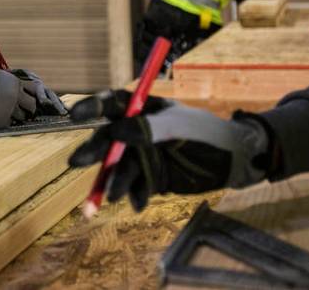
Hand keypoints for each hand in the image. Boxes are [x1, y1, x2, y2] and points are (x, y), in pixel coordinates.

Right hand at [0, 65, 63, 129]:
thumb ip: (8, 83)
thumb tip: (17, 89)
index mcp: (15, 82)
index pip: (35, 89)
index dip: (36, 95)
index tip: (37, 100)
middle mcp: (16, 95)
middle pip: (32, 105)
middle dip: (29, 108)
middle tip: (25, 110)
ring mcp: (10, 109)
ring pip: (24, 117)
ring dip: (19, 117)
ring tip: (10, 115)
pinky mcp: (2, 121)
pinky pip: (11, 124)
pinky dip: (8, 123)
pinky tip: (0, 119)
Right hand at [67, 90, 271, 210]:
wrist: (234, 163)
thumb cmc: (207, 135)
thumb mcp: (179, 128)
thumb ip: (148, 129)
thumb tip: (116, 131)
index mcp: (144, 110)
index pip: (113, 104)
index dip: (92, 107)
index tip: (74, 116)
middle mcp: (138, 132)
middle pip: (109, 139)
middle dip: (94, 151)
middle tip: (77, 162)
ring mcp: (144, 156)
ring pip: (120, 168)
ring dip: (114, 180)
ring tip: (115, 196)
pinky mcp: (151, 179)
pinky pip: (134, 187)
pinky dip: (133, 195)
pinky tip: (139, 203)